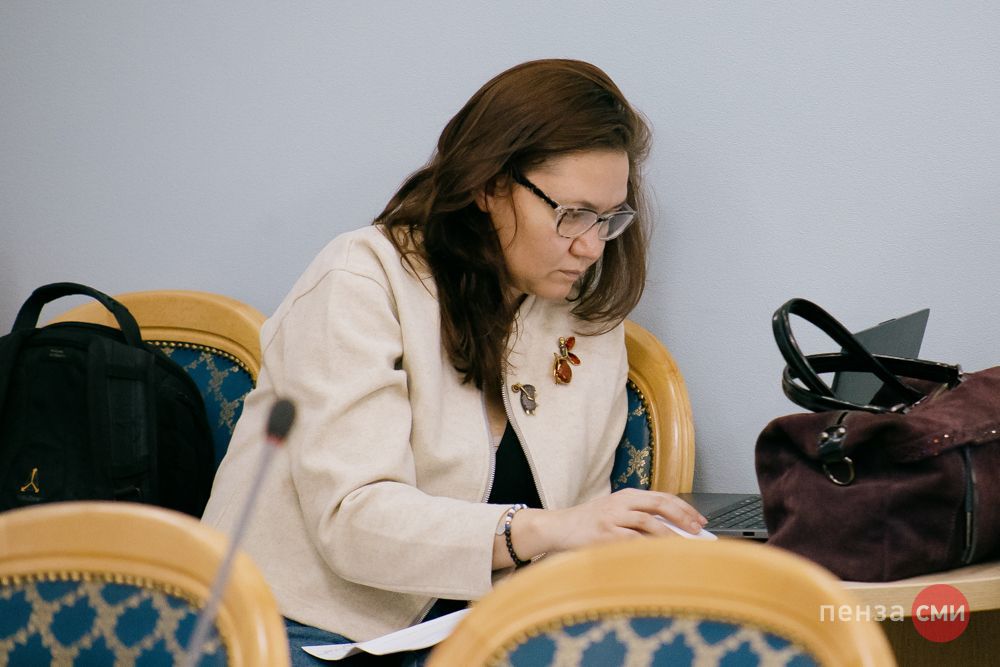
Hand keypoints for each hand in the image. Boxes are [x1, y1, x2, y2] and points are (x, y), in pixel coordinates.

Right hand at [500, 488, 707, 565]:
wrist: (557, 527)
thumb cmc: (588, 523)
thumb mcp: (614, 512)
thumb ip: (638, 517)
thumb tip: (672, 531)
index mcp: (626, 495)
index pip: (662, 496)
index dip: (684, 508)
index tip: (700, 520)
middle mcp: (621, 503)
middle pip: (659, 504)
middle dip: (682, 517)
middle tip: (697, 530)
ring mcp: (612, 518)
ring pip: (649, 522)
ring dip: (669, 535)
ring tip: (683, 546)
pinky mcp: (604, 534)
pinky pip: (632, 540)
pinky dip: (648, 547)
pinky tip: (659, 554)